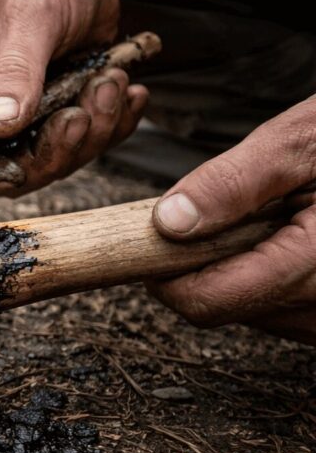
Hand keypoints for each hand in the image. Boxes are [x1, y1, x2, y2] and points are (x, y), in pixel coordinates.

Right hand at [0, 0, 146, 195]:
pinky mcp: (47, 116)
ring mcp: (9, 114)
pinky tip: (127, 94)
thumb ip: (14, 72)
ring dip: (87, 134)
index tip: (15, 163)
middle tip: (83, 114)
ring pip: (39, 161)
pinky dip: (108, 126)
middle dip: (46, 152)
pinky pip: (74, 144)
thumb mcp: (30, 15)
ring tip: (111, 83)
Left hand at [147, 98, 315, 344]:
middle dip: (212, 260)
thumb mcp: (302, 142)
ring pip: (254, 310)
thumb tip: (169, 223)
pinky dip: (275, 274)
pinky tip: (295, 234)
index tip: (152, 238)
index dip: (166, 272)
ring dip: (246, 267)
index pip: (207, 302)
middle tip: (233, 209)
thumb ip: (232, 183)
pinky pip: (286, 309)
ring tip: (279, 216)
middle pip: (225, 307)